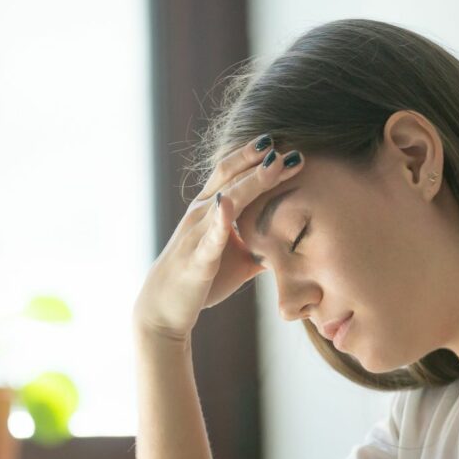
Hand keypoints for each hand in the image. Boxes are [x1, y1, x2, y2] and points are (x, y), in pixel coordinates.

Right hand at [132, 135, 303, 340]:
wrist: (164, 309)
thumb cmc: (202, 280)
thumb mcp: (239, 259)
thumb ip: (263, 245)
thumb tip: (295, 241)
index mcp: (210, 209)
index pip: (234, 174)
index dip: (259, 158)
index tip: (290, 148)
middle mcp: (201, 214)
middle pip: (232, 177)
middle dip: (262, 162)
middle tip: (293, 150)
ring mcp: (197, 234)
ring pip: (226, 200)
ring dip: (251, 181)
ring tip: (274, 163)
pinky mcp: (197, 259)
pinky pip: (210, 237)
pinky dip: (220, 220)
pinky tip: (228, 204)